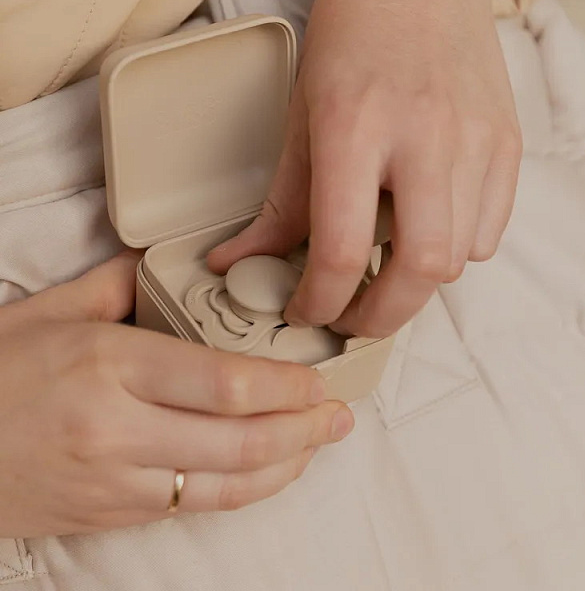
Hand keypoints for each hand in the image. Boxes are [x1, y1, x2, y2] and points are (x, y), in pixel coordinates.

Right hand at [0, 252, 352, 537]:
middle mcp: (119, 428)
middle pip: (240, 440)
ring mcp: (116, 480)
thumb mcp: (52, 310)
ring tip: (318, 444)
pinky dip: (240, 488)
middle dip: (303, 430)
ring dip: (284, 466)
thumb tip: (166, 264)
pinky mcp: (111, 514)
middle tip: (338, 415)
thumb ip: (121, 284)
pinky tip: (264, 471)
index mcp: (111, 365)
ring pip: (224, 483)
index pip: (225, 383)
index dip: (285, 386)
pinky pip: (191, 504)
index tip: (317, 379)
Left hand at [209, 0, 521, 338]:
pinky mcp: (507, 143)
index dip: (317, 301)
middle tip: (349, 315)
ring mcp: (475, 140)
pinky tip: (424, 220)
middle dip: (378, 317)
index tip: (303, 309)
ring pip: (458, 259)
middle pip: (420, 273)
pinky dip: (453, 246)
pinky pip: (488, 230)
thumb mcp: (301, 109)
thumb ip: (280, 200)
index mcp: (356, 125)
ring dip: (415, 279)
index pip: (342, 250)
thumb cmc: (353, 29)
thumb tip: (238, 262)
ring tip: (384, 257)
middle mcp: (424, 136)